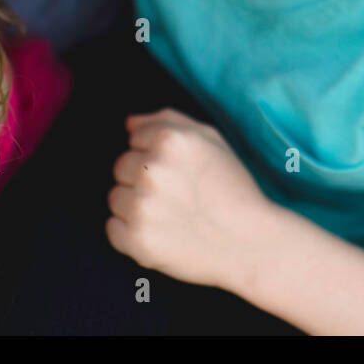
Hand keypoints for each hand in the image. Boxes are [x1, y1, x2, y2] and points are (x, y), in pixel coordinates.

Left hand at [105, 107, 274, 289]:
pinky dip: (131, 233)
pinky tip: (161, 233)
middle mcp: (152, 171)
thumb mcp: (211, 139)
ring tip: (170, 215)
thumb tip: (129, 124)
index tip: (179, 171)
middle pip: (121, 167)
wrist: (251, 243)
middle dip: (143, 179)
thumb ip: (168, 120)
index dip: (157, 155)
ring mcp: (142, 208)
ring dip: (135, 206)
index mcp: (170, 141)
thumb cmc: (233, 187)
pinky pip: (113, 229)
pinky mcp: (137, 241)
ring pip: (115, 198)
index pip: (135, 139)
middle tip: (176, 195)